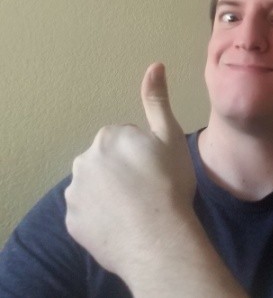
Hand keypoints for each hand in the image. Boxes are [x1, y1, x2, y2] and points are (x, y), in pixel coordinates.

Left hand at [64, 63, 194, 274]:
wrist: (160, 238)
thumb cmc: (169, 183)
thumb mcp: (170, 136)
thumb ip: (157, 100)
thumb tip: (155, 64)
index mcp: (109, 137)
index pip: (125, 139)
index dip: (144, 154)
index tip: (156, 170)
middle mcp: (84, 159)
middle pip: (107, 160)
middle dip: (123, 169)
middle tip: (147, 189)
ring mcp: (74, 192)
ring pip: (95, 185)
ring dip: (110, 192)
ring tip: (135, 208)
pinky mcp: (72, 221)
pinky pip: (87, 211)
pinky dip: (100, 215)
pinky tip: (121, 223)